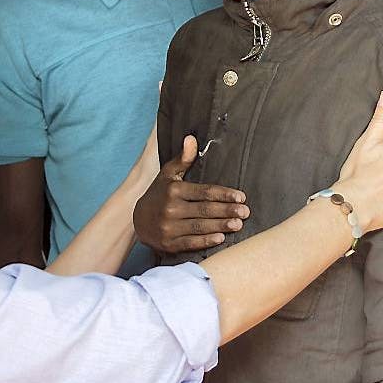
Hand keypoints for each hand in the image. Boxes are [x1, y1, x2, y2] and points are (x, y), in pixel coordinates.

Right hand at [134, 135, 249, 253]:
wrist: (137, 221)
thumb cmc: (159, 194)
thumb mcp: (168, 174)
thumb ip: (183, 158)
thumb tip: (191, 138)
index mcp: (174, 190)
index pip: (204, 192)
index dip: (224, 194)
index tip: (241, 197)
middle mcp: (170, 208)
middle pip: (205, 209)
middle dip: (227, 210)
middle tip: (245, 212)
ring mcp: (169, 228)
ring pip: (200, 226)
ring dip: (221, 226)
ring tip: (238, 224)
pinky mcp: (168, 244)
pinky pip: (190, 243)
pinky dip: (206, 241)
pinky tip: (220, 239)